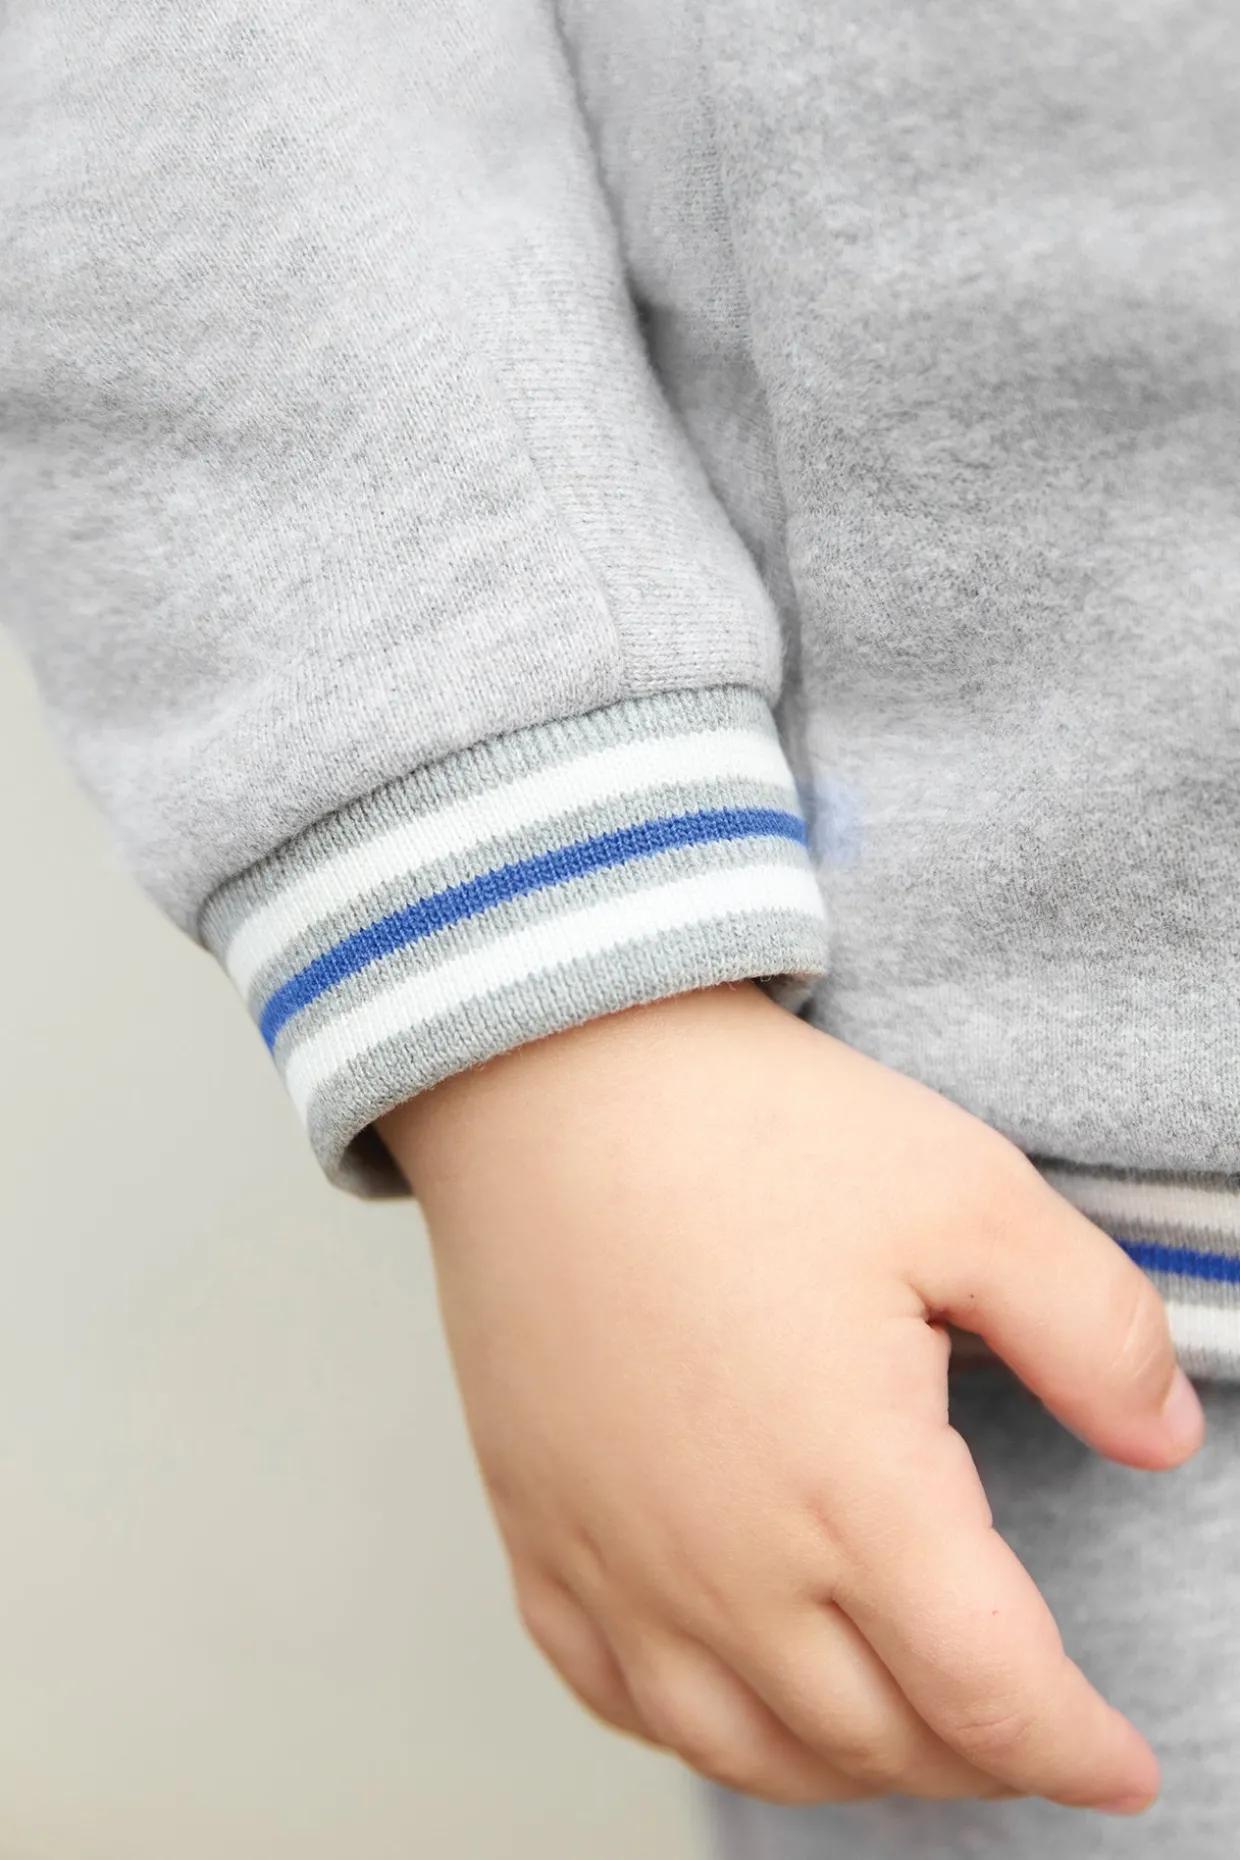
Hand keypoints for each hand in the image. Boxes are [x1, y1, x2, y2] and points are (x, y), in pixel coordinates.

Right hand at [379, 984, 1202, 1809]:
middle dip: (978, 1759)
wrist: (551, 1083)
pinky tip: (731, 1696)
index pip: (992, 1694)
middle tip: (1026, 1727)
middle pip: (876, 1742)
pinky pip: (612, 1695)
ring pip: (746, 1748)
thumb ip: (1095, 1331)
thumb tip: (1165, 1438)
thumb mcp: (969, 1193)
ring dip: (847, 1768)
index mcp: (854, 1491)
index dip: (1075, 1751)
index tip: (1122, 1772)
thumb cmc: (753, 1130)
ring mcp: (616, 1559)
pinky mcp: (536, 1528)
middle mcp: (728, 1562)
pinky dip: (694, 1728)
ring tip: (901, 1730)